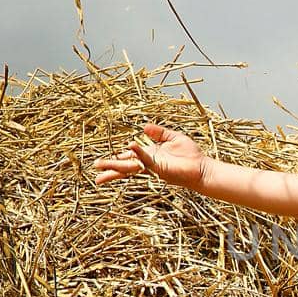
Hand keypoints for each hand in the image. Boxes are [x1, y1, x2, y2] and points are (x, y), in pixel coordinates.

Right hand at [92, 121, 207, 191]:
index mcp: (149, 156)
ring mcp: (153, 168)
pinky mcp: (160, 168)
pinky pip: (146, 160)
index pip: (129, 158)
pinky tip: (129, 147)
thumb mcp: (173, 138)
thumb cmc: (190, 155)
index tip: (103, 162)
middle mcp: (148, 164)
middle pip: (125, 166)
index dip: (116, 159)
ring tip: (100, 166)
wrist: (202, 167)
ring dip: (115, 166)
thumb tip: (144, 127)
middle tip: (95, 169)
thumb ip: (159, 132)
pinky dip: (138, 153)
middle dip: (109, 168)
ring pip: (130, 167)